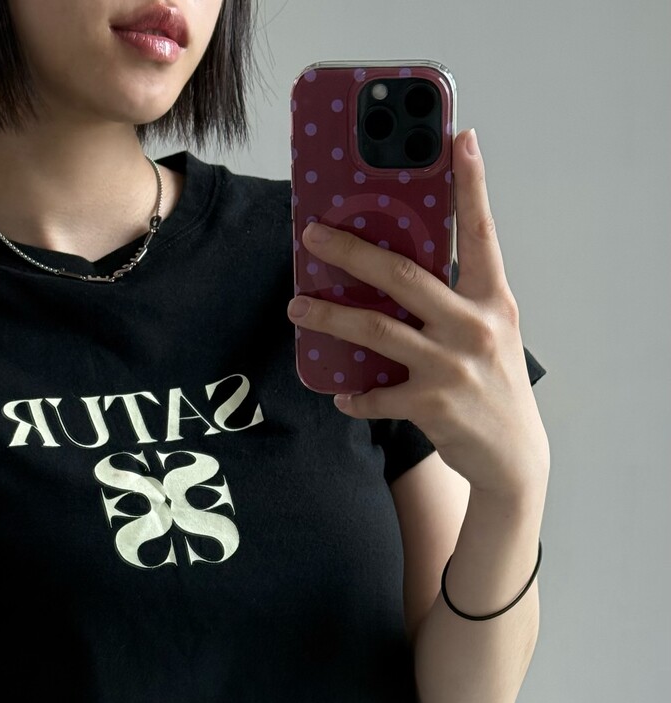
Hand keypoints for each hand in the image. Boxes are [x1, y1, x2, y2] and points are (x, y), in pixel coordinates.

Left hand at [287, 128, 548, 497]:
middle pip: (402, 276)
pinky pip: (376, 394)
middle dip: (351, 252)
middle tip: (313, 235)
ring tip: (296, 308)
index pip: (481, 233)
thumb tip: (397, 273)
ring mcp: (452, 367)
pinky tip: (341, 393)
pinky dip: (354, 395)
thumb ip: (456, 301)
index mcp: (493, 300)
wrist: (514, 458)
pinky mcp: (432, 406)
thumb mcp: (489, 333)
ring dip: (329, 318)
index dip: (472, 185)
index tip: (460, 138)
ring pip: (376, 331)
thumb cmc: (492, 386)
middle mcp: (474, 327)